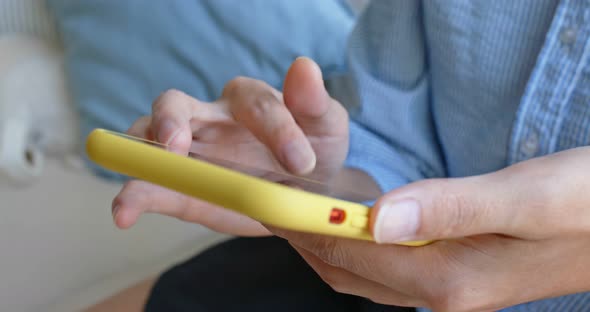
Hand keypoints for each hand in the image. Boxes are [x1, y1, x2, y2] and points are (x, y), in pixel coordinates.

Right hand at [111, 57, 349, 235]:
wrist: (306, 192)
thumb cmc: (315, 149)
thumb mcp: (326, 127)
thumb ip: (314, 102)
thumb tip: (304, 66)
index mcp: (248, 101)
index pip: (252, 102)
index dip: (275, 127)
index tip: (300, 161)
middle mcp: (211, 120)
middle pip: (174, 105)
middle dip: (170, 121)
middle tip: (176, 145)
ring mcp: (192, 155)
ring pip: (149, 142)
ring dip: (139, 157)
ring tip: (137, 182)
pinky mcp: (184, 190)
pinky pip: (153, 188)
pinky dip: (135, 198)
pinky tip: (124, 212)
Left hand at [269, 147, 589, 310]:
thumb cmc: (586, 206)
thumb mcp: (525, 199)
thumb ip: (450, 208)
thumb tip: (376, 218)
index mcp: (448, 277)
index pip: (353, 254)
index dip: (306, 229)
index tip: (272, 203)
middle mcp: (441, 293)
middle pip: (350, 271)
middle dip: (306, 241)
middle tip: (272, 206)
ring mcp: (449, 289)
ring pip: (365, 273)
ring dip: (327, 245)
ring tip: (298, 213)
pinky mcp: (457, 275)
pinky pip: (388, 268)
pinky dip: (358, 247)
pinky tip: (353, 224)